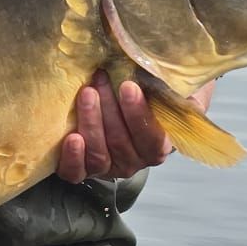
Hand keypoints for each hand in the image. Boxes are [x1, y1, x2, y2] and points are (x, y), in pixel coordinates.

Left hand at [56, 74, 217, 182]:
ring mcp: (107, 167)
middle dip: (109, 108)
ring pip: (99, 154)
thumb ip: (175, 90)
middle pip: (120, 142)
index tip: (129, 87)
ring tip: (86, 94)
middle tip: (100, 79)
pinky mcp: (83, 169)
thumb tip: (174, 74)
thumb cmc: (146, 99)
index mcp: (157, 147)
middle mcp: (133, 162)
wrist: (120, 110)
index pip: (151, 138)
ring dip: (91, 122)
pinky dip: (72, 158)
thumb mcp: (167, 93)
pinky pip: (76, 172)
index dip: (139, 114)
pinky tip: (71, 138)